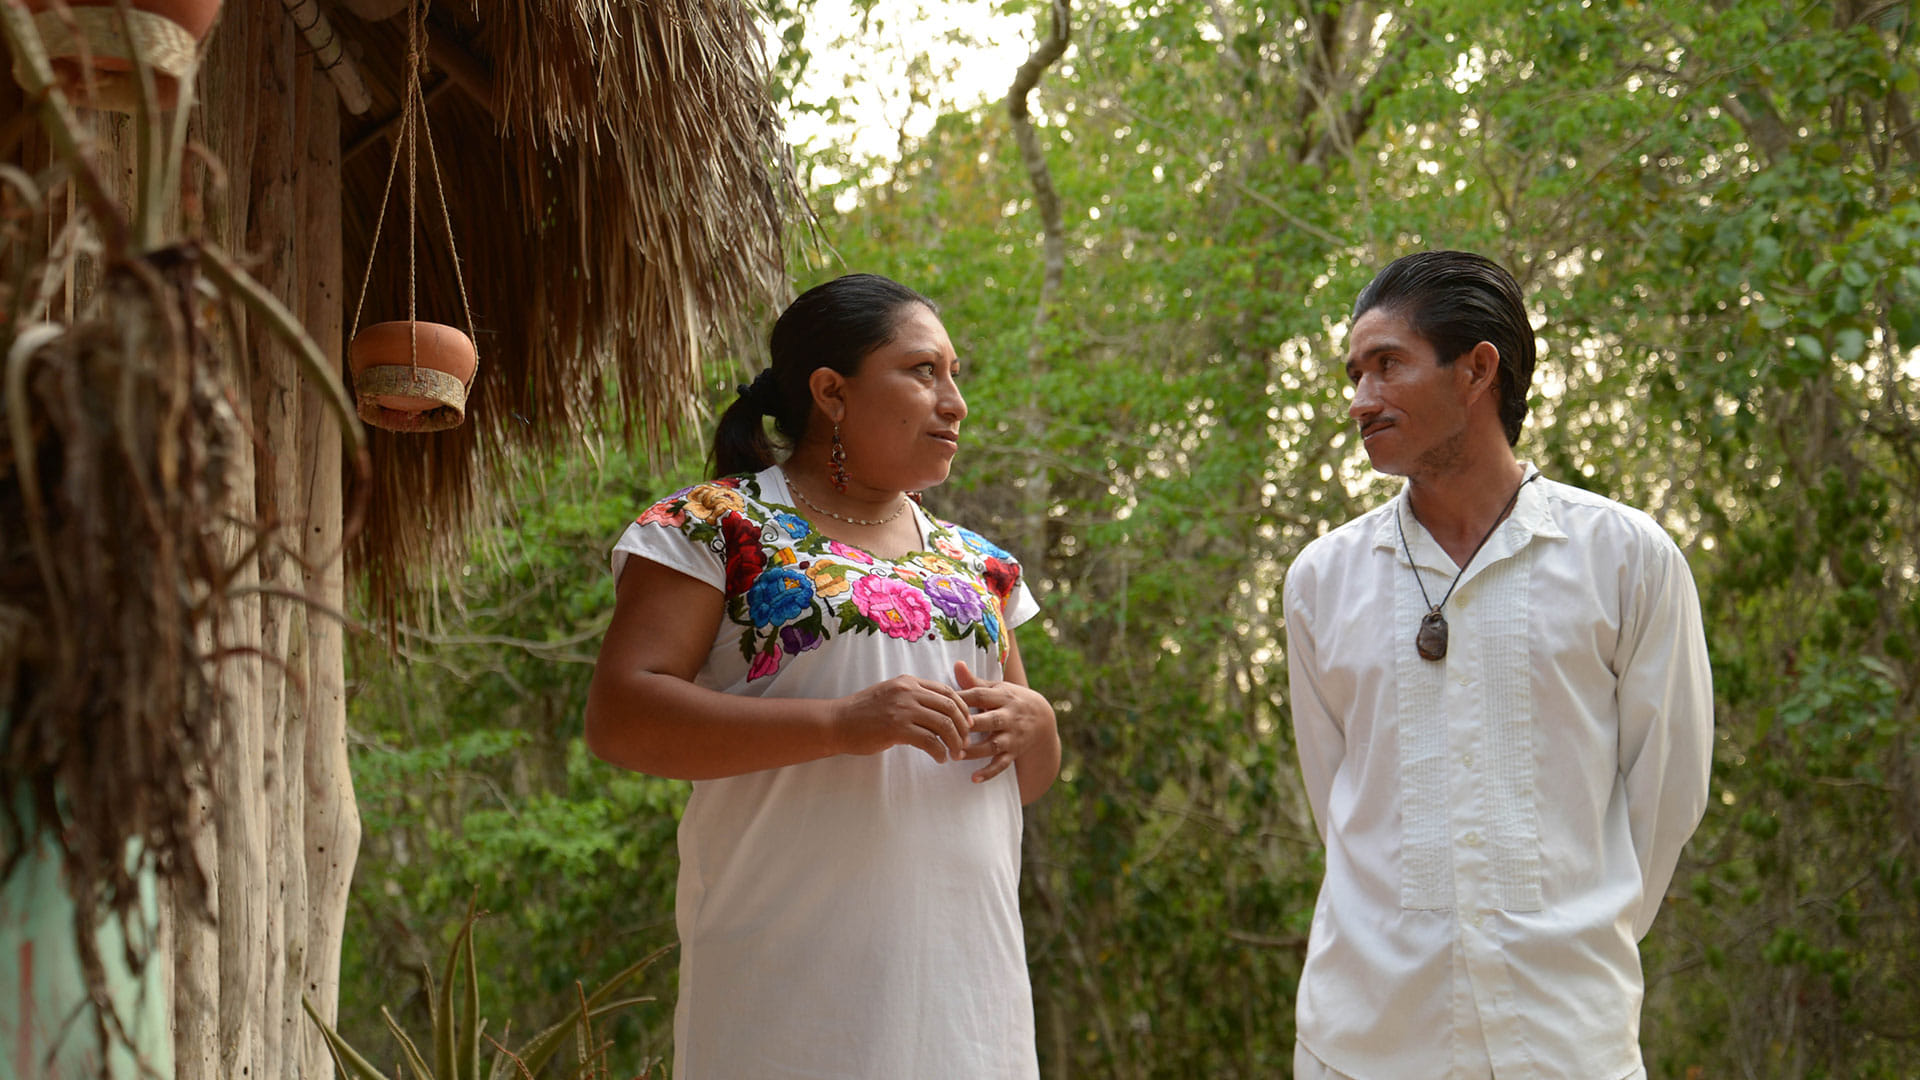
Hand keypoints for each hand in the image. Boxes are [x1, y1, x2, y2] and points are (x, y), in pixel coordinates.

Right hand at [830, 674, 972, 763]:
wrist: (837, 722)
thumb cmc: (862, 713)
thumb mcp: (890, 695)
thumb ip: (912, 698)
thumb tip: (937, 712)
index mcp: (908, 682)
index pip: (946, 691)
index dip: (962, 708)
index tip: (967, 723)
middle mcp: (908, 691)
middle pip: (950, 706)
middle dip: (963, 727)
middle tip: (965, 742)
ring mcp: (903, 709)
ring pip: (944, 724)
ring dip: (955, 742)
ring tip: (955, 754)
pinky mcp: (897, 728)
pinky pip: (929, 741)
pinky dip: (939, 752)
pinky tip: (940, 758)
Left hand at [954, 660, 1057, 783]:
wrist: (1043, 719)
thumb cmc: (1010, 700)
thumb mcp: (997, 688)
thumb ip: (974, 681)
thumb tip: (956, 664)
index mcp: (1003, 697)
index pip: (980, 695)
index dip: (963, 698)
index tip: (942, 702)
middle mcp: (1009, 716)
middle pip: (989, 720)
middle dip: (971, 726)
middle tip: (948, 730)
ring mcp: (1012, 736)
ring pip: (993, 745)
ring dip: (975, 751)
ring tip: (955, 755)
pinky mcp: (1013, 752)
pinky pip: (1002, 764)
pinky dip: (989, 772)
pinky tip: (974, 778)